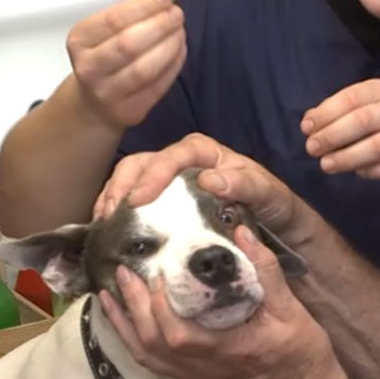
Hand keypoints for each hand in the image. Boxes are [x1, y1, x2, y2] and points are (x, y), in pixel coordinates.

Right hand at [64, 0, 187, 128]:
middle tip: (176, 13)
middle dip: (160, 24)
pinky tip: (179, 49)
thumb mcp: (104, 30)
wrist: (92, 102)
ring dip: (170, 45)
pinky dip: (174, 64)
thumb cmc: (102, 57)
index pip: (114, 19)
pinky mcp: (130, 111)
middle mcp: (90, 68)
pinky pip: (158, 86)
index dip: (145, 5)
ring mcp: (108, 93)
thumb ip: (131, 10)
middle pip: (129, 44)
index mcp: (80, 41)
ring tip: (179, 30)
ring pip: (145, 68)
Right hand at [95, 133, 307, 238]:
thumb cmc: (272, 202)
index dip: (152, 175)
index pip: (172, 156)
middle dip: (121, 184)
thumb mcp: (267, 192)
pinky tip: (110, 227)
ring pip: (132, 177)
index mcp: (203, 152)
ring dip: (113, 196)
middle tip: (110, 212)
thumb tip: (209, 179)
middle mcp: (183, 161)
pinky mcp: (165, 199)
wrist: (276, 220)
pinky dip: (119, 209)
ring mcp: (171, 179)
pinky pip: (134, 197)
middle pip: (142, 162)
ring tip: (103, 221)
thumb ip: (244, 184)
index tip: (137, 200)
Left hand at [98, 225, 346, 378]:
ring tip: (108, 293)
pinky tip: (126, 321)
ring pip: (145, 354)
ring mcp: (193, 376)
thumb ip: (265, 271)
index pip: (175, 332)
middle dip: (130, 306)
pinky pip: (152, 362)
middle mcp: (199, 367)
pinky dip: (133, 340)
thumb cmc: (301, 357)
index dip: (156, 303)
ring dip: (123, 324)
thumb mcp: (292, 311)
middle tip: (121, 271)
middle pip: (150, 342)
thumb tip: (242, 232)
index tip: (153, 270)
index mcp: (223, 350)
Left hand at [301, 80, 379, 178]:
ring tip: (326, 165)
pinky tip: (359, 173)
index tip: (306, 128)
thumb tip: (308, 121)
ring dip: (348, 157)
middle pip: (361, 121)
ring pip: (377, 146)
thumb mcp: (373, 105)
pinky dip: (374, 171)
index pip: (350, 98)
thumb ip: (342, 110)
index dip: (325, 113)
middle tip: (312, 149)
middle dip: (332, 135)